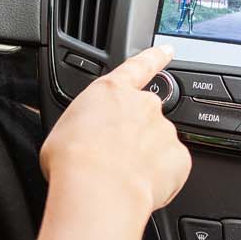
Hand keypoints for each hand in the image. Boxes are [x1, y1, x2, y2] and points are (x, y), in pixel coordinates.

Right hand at [39, 46, 189, 215]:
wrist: (97, 189)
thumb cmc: (73, 159)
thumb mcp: (61, 131)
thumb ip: (83, 126)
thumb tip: (83, 139)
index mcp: (112, 92)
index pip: (139, 66)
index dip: (154, 57)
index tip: (168, 50)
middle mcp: (143, 105)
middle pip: (146, 116)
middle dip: (135, 135)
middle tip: (114, 159)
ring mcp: (164, 131)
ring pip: (158, 145)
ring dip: (144, 160)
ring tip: (121, 180)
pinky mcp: (179, 158)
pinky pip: (171, 169)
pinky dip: (160, 180)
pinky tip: (138, 188)